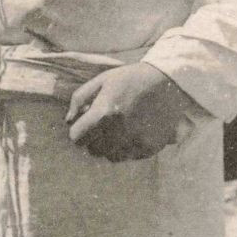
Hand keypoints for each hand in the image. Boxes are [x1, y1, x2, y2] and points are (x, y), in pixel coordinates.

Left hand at [64, 63, 195, 161]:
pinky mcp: (150, 148)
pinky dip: (128, 148)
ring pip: (111, 157)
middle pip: (93, 150)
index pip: (77, 138)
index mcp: (104, 114)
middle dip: (94, 138)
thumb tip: (68, 121)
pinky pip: (130, 157)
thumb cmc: (130, 79)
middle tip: (105, 124)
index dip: (78, 130)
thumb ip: (79, 99)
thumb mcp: (101, 81)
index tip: (86, 123)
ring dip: (111, 146)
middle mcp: (119, 132)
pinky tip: (134, 131)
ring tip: (119, 128)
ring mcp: (136, 142)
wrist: (168, 82)